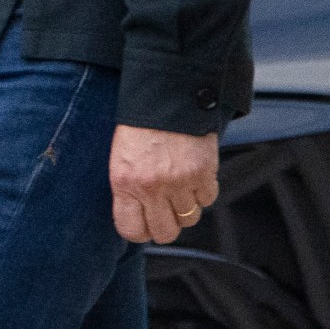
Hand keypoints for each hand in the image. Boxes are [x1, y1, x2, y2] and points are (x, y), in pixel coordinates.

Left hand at [109, 123, 218, 244]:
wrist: (165, 96)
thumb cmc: (140, 126)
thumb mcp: (121, 159)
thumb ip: (128, 190)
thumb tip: (139, 218)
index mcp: (124, 183)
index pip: (131, 230)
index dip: (140, 230)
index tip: (144, 224)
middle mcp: (151, 187)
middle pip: (165, 232)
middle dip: (166, 225)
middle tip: (166, 211)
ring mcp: (179, 182)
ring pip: (189, 219)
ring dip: (186, 207)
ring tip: (179, 186)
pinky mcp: (203, 174)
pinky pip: (207, 200)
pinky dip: (203, 191)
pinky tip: (193, 175)